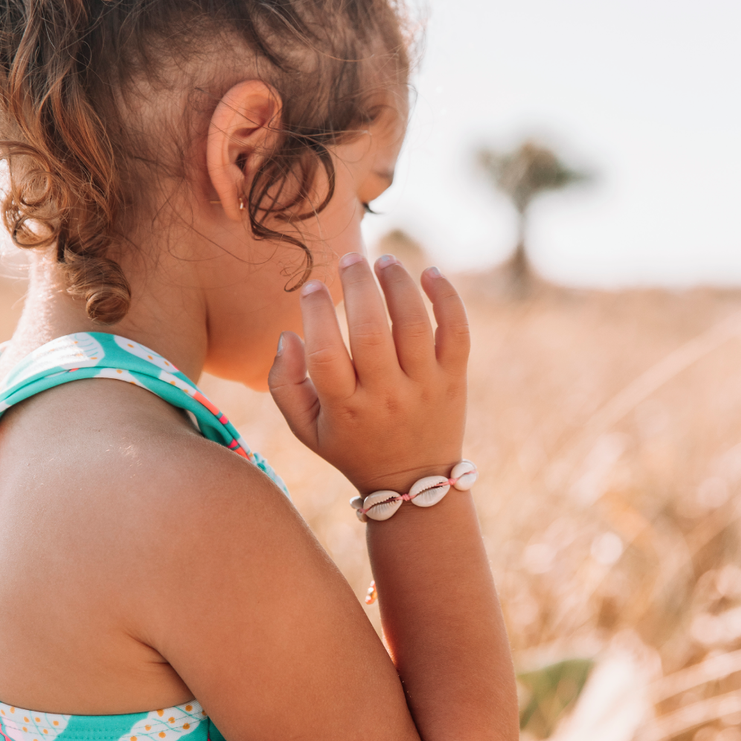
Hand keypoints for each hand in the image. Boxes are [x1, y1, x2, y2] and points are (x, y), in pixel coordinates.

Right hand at [268, 254, 469, 493]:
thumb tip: (288, 335)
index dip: (316, 313)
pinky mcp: (454, 379)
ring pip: (414, 324)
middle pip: (372, 332)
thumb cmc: (351, 446)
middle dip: (359, 286)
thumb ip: (284, 385)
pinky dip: (447, 298)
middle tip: (349, 259)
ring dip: (398, 283)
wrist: (414, 482)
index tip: (313, 287)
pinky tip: (430, 273)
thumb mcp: (306, 429)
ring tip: (383, 261)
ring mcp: (424, 386)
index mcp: (346, 408)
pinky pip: (457, 332)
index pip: (327, 354)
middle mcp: (386, 396)